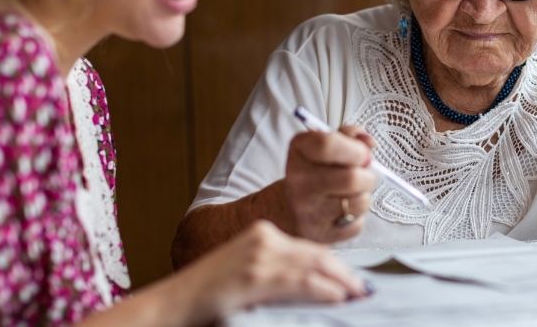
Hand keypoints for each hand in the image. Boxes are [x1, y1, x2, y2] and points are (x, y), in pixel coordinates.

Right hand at [180, 220, 370, 318]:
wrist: (172, 303)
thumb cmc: (207, 294)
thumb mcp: (246, 273)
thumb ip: (275, 273)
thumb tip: (312, 286)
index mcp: (262, 234)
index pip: (309, 248)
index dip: (336, 264)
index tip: (352, 279)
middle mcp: (263, 239)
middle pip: (317, 253)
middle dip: (344, 272)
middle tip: (363, 288)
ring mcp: (259, 257)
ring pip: (314, 265)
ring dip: (341, 282)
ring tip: (357, 295)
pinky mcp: (255, 277)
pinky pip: (300, 282)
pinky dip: (324, 289)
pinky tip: (337, 297)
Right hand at [282, 125, 377, 242]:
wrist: (286, 209)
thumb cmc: (314, 172)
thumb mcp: (325, 145)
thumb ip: (349, 136)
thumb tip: (369, 143)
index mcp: (299, 150)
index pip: (328, 144)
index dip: (355, 148)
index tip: (362, 153)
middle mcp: (298, 181)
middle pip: (352, 178)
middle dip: (368, 176)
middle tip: (363, 175)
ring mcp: (307, 211)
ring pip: (359, 202)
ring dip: (364, 196)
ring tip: (352, 193)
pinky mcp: (319, 235)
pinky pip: (357, 224)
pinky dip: (357, 217)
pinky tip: (343, 211)